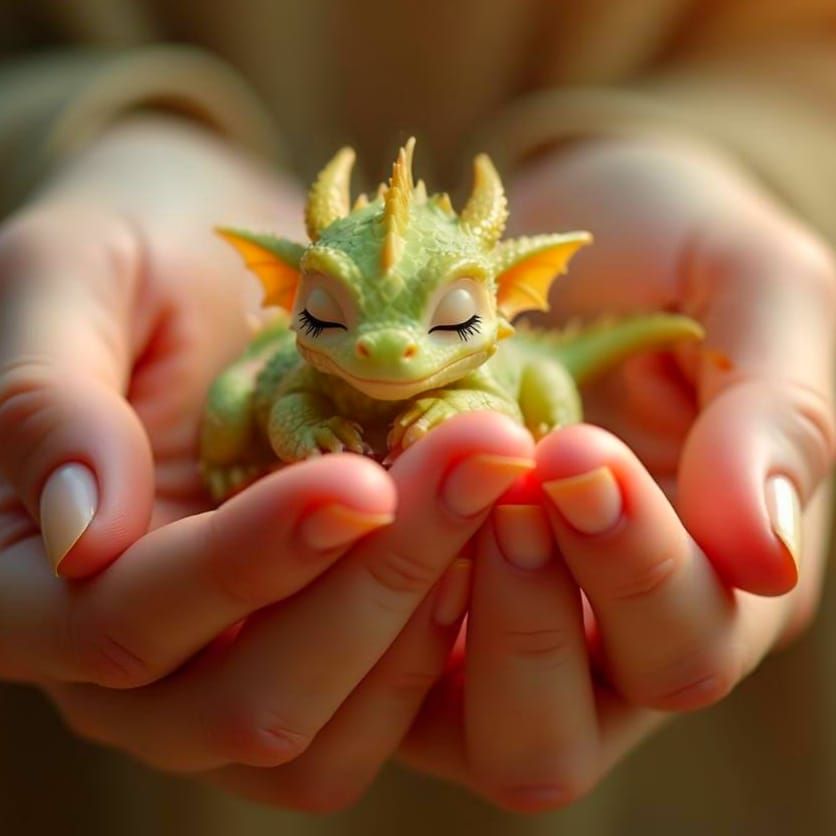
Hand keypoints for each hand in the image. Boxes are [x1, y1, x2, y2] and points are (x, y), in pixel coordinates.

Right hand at [0, 116, 533, 804]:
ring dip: (423, 624)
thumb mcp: (67, 279)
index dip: (247, 561)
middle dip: (374, 591)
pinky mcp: (315, 665)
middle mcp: (128, 662)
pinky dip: (448, 642)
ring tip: (496, 496)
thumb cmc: (132, 258)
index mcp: (32, 579)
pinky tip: (495, 538)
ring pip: (320, 737)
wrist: (222, 269)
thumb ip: (44, 400)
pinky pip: (380, 714)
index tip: (362, 478)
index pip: (124, 619)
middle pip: (244, 705)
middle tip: (480, 464)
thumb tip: (81, 535)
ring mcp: (225, 673)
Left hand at [396, 136, 834, 810]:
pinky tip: (350, 514)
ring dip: (437, 628)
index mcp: (714, 584)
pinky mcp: (410, 619)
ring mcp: (493, 646)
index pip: (689, 639)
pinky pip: (376, 678)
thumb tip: (764, 556)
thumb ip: (780, 415)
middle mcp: (603, 647)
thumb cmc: (665, 250)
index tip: (573, 451)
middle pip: (563, 738)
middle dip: (529, 618)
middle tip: (501, 489)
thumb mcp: (752, 291)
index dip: (634, 562)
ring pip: (467, 736)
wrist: (553, 224)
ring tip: (420, 497)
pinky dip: (354, 614)